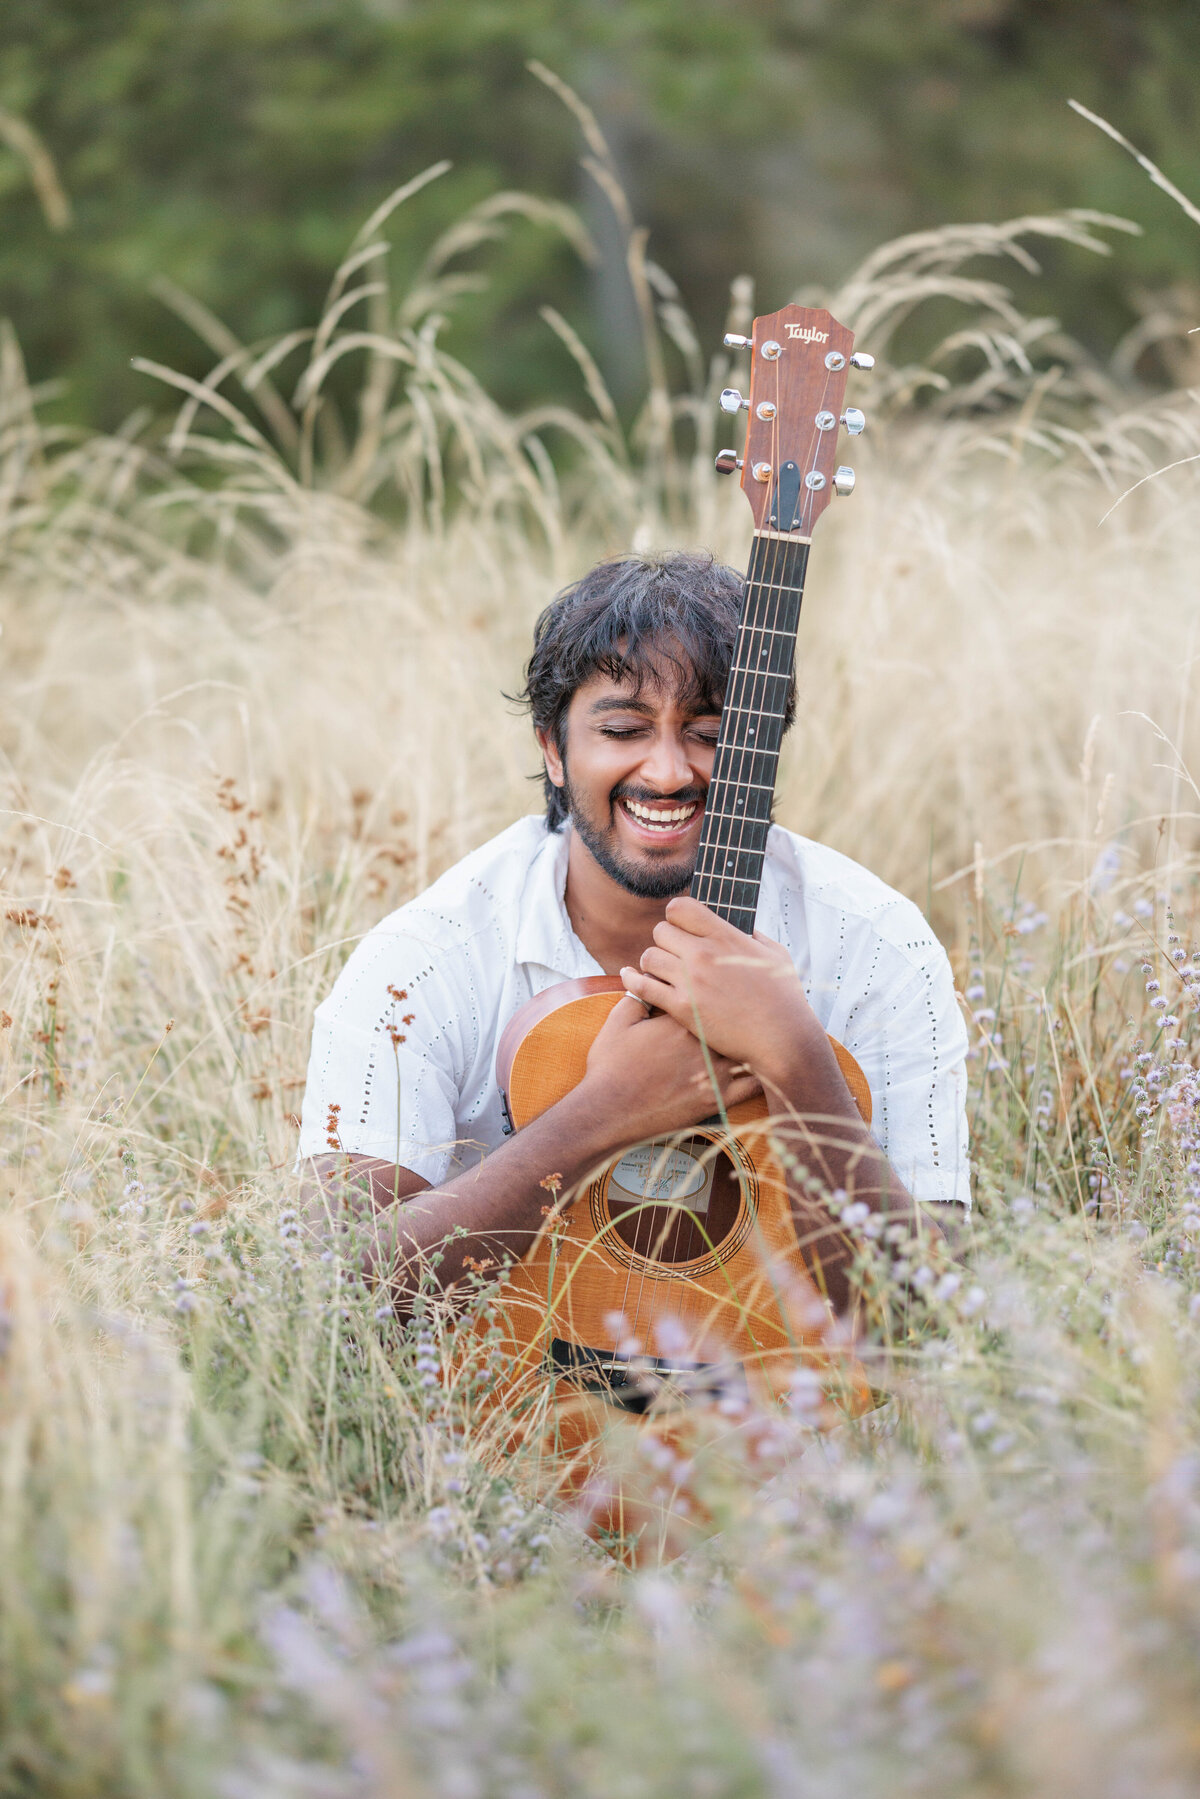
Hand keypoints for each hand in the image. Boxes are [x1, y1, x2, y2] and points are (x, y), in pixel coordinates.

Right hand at [576, 993, 759, 1152]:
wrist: (609, 1110)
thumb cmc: (610, 1066)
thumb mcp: (618, 1021)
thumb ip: (637, 994)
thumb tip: (641, 975)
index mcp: (682, 1019)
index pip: (709, 997)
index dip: (713, 996)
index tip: (714, 998)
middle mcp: (704, 1042)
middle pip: (734, 1021)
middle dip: (739, 1016)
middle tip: (747, 1012)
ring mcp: (713, 1072)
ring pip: (749, 1049)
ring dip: (755, 1042)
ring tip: (763, 1035)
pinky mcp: (717, 1099)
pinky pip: (753, 1086)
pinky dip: (762, 1075)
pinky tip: (767, 1066)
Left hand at [619, 895, 828, 1089]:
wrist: (781, 1039)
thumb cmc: (783, 998)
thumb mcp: (775, 955)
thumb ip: (752, 936)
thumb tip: (740, 926)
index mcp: (725, 936)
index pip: (680, 907)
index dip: (677, 915)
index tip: (682, 927)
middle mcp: (703, 955)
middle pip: (660, 931)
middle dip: (666, 940)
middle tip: (674, 953)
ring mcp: (690, 982)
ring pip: (649, 957)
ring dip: (653, 963)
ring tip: (663, 970)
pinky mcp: (681, 1008)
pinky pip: (643, 987)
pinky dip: (634, 981)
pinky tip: (631, 978)